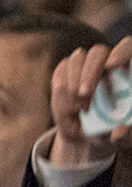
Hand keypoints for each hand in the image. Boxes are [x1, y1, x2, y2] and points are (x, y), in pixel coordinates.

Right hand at [48, 37, 131, 167]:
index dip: (121, 52)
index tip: (111, 66)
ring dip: (74, 81)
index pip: (127, 48)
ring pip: (78, 59)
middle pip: (99, 52)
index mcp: (127, 73)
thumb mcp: (121, 138)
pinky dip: (62, 85)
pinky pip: (61, 69)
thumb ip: (124, 136)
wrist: (88, 134)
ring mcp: (86, 66)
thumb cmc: (112, 131)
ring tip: (78, 107)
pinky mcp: (67, 71)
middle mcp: (107, 63)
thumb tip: (119, 131)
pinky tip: (68, 104)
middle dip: (90, 71)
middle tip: (84, 93)